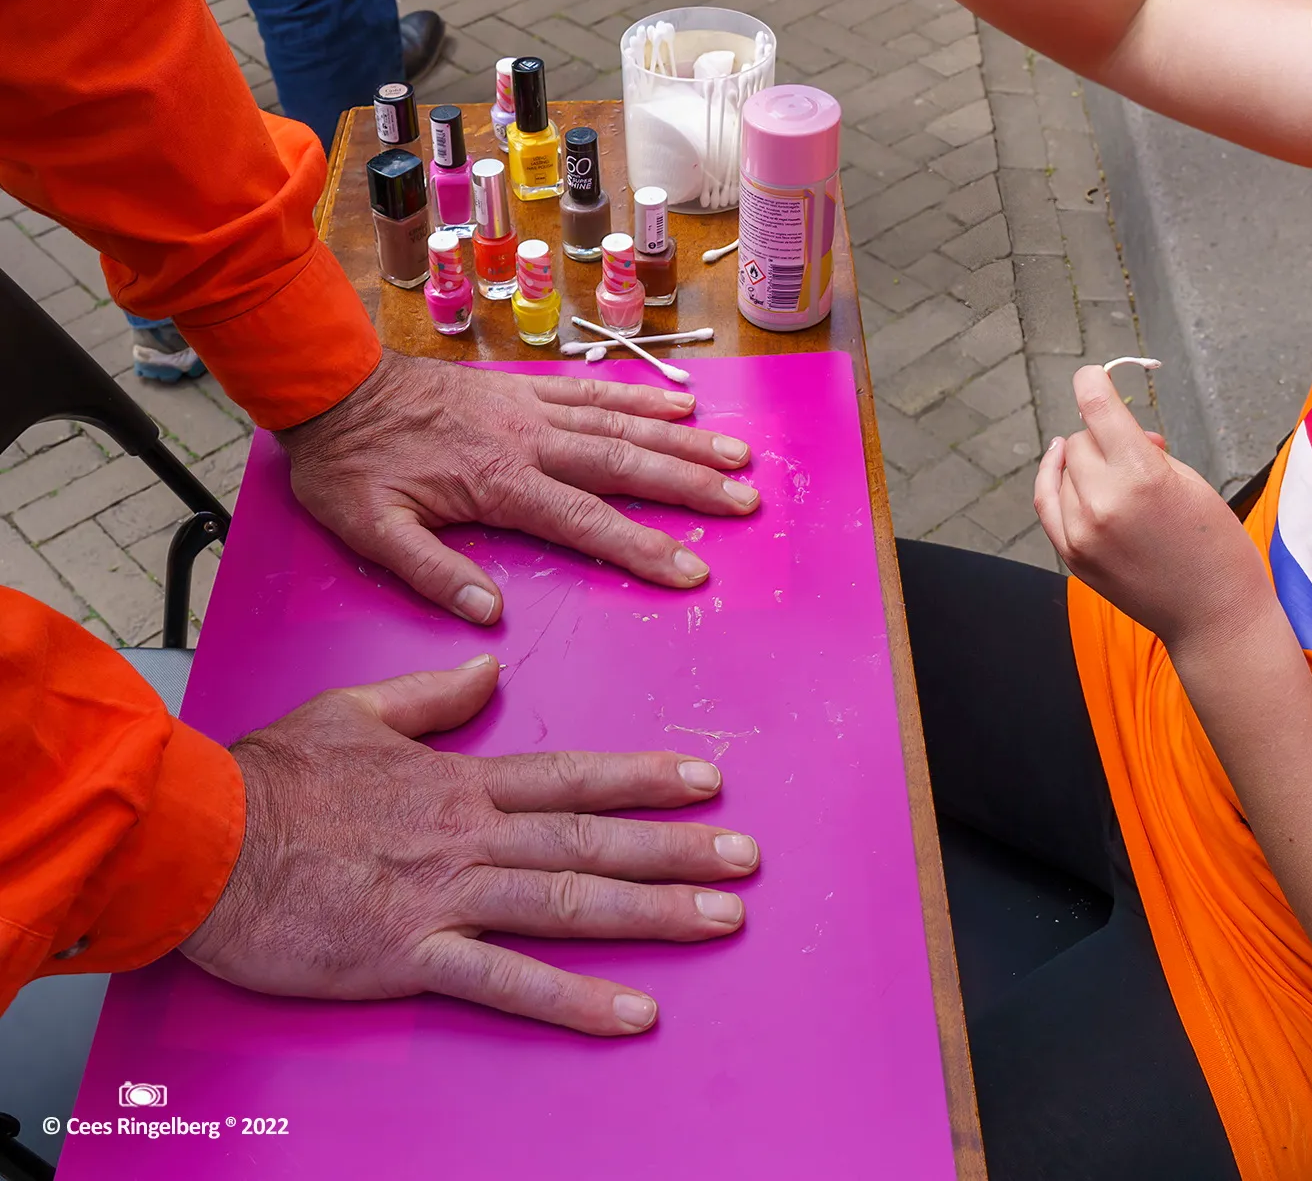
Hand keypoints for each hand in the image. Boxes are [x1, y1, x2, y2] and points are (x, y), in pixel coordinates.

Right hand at [180, 656, 758, 1034]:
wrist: (199, 839)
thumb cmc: (266, 782)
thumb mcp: (353, 711)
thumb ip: (430, 693)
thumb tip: (486, 665)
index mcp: (458, 781)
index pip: (572, 775)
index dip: (644, 778)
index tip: (705, 779)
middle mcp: (469, 835)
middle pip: (592, 840)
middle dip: (677, 848)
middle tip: (745, 858)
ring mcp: (446, 894)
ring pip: (570, 902)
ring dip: (654, 912)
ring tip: (722, 917)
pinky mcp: (412, 954)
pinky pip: (507, 980)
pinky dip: (574, 999)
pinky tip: (633, 1013)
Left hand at [277, 352, 759, 623]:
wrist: (331, 384)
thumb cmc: (350, 464)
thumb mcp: (371, 530)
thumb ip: (432, 572)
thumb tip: (488, 615)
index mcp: (499, 482)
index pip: (586, 521)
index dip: (642, 548)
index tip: (691, 571)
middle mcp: (529, 440)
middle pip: (624, 464)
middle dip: (690, 485)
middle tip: (744, 502)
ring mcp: (532, 408)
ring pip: (621, 423)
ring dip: (682, 439)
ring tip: (736, 454)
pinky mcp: (525, 388)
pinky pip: (594, 389)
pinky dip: (641, 396)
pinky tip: (682, 403)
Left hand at [1034, 366, 1267, 646]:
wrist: (1214, 617)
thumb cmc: (1216, 547)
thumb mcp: (1191, 482)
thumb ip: (1146, 451)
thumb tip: (1119, 432)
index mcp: (1141, 477)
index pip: (1097, 407)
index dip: (1092, 382)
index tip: (1092, 374)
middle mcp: (1104, 503)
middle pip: (1082, 440)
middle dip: (1104, 437)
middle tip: (1139, 452)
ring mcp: (1082, 534)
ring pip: (1065, 468)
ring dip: (1087, 464)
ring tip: (1119, 477)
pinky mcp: (1072, 555)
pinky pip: (1047, 501)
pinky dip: (1054, 479)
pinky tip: (1061, 463)